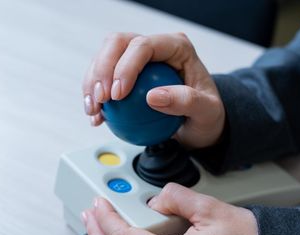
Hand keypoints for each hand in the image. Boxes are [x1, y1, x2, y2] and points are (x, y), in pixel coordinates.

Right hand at [82, 33, 225, 148]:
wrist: (199, 125)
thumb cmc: (207, 115)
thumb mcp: (207, 112)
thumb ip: (186, 101)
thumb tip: (153, 97)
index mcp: (176, 47)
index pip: (144, 46)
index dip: (125, 67)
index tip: (118, 95)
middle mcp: (154, 48)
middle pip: (118, 44)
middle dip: (102, 69)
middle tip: (101, 99)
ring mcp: (137, 60)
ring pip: (104, 57)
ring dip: (92, 83)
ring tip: (94, 110)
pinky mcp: (124, 75)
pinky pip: (103, 79)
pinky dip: (94, 96)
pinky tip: (95, 116)